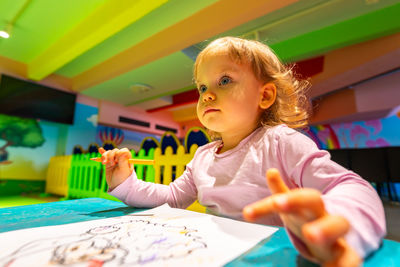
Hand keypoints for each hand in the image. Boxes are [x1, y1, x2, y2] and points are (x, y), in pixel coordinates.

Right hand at [98, 147, 133, 189]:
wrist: (116, 185)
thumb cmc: (122, 178)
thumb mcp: (123, 170)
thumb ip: (123, 160)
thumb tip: (124, 151)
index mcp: (127, 159)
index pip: (123, 151)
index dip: (119, 153)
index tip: (117, 160)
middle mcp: (121, 158)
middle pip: (115, 151)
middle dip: (111, 156)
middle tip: (112, 164)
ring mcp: (114, 160)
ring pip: (109, 153)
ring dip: (105, 156)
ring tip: (104, 163)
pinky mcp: (108, 162)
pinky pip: (105, 156)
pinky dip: (102, 153)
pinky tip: (100, 150)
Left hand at [243, 168, 360, 266]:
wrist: (332, 234)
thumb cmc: (307, 218)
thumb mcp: (293, 204)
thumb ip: (280, 190)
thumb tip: (271, 171)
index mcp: (314, 207)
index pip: (307, 198)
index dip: (292, 199)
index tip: (276, 203)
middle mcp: (326, 219)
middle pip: (328, 215)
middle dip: (317, 221)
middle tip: (307, 232)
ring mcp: (336, 238)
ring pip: (340, 232)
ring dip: (328, 235)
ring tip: (313, 240)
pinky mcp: (343, 255)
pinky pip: (349, 259)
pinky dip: (343, 265)